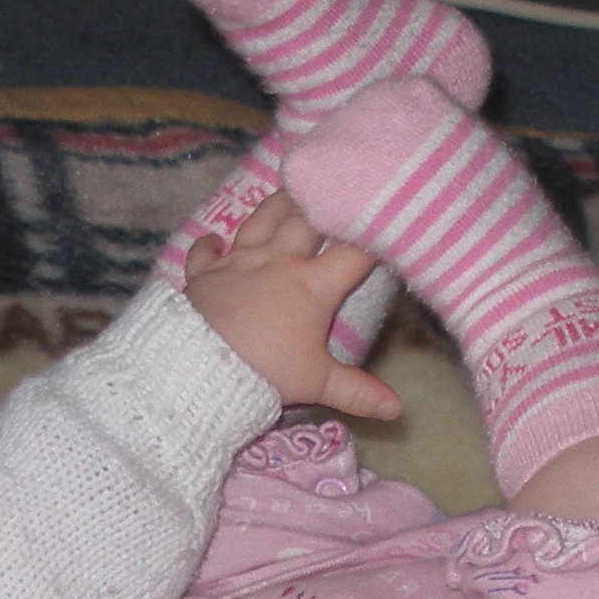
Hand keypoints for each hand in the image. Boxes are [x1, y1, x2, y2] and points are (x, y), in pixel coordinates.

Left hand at [182, 191, 404, 420]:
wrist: (201, 368)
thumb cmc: (265, 371)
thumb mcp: (317, 383)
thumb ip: (358, 392)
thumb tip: (397, 410)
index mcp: (312, 284)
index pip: (354, 251)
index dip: (373, 232)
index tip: (386, 218)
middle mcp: (277, 261)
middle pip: (306, 220)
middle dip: (322, 203)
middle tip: (334, 188)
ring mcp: (238, 261)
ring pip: (260, 220)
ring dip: (275, 206)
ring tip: (287, 192)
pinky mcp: (203, 272)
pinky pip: (205, 251)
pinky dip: (209, 244)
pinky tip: (212, 239)